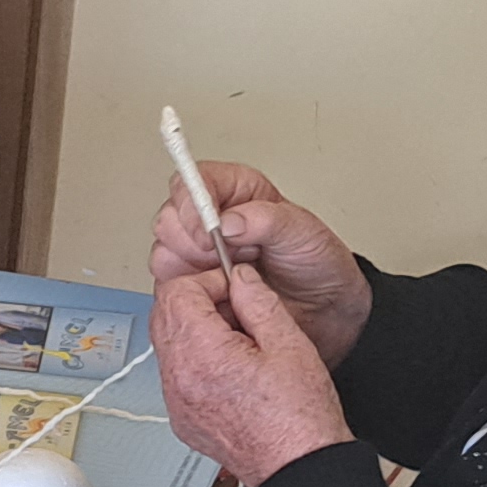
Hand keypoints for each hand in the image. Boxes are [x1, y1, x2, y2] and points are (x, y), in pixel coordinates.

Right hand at [146, 158, 368, 364]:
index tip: (209, 231)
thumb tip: (229, 221)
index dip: (192, 203)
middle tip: (226, 256)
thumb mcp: (302, 232)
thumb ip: (266, 220)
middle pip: (169, 218)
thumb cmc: (314, 262)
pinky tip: (221, 293)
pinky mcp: (192, 283)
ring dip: (193, 269)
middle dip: (192, 242)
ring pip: (163, 253)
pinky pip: (169, 285)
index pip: (193, 180)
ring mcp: (198, 253)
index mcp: (236, 191)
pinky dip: (190, 292)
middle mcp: (210, 218)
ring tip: (230, 276)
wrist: (322, 306)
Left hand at [151, 260, 358, 486]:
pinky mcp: (182, 419)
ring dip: (195, 331)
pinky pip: (176, 375)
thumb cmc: (300, 418)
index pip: (175, 292)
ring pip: (167, 344)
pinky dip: (195, 360)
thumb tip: (239, 279)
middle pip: (163, 315)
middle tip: (235, 308)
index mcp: (201, 355)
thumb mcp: (290, 343)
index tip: (230, 287)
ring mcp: (176, 402)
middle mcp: (178, 380)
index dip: (205, 280)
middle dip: (196, 301)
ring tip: (239, 340)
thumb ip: (258, 301)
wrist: (298, 469)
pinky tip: (231, 368)